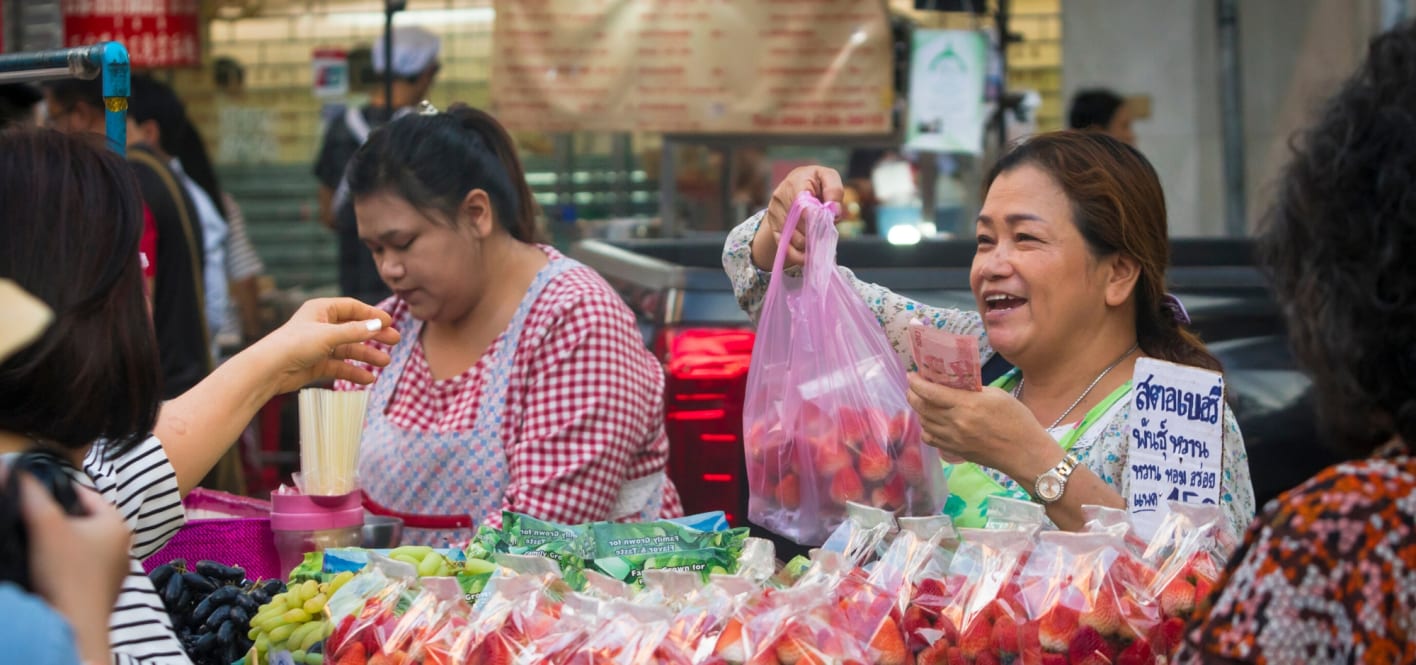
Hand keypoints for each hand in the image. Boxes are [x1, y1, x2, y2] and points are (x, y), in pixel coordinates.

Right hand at [19, 474, 129, 663]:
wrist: (75, 623)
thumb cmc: (66, 572)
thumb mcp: (45, 525)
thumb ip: (30, 494)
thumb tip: (14, 468)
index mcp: (117, 524)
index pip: (87, 495)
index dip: (59, 490)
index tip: (36, 492)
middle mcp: (124, 546)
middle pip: (85, 521)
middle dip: (60, 519)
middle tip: (34, 518)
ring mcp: (116, 571)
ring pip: (84, 545)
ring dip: (62, 543)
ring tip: (38, 543)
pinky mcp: (104, 592)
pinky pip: (82, 568)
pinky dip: (67, 565)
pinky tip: (48, 568)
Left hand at [252, 297, 401, 394]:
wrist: (269, 370)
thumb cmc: (295, 345)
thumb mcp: (329, 335)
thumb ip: (356, 331)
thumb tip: (380, 325)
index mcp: (322, 310)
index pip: (353, 308)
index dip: (372, 315)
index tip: (390, 322)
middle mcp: (321, 325)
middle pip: (354, 328)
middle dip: (374, 335)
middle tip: (395, 340)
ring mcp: (319, 345)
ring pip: (349, 349)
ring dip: (367, 355)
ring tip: (385, 362)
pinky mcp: (317, 364)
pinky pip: (340, 366)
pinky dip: (353, 372)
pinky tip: (368, 379)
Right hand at [751, 166, 844, 270]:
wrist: (795, 184)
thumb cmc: (815, 181)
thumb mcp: (828, 177)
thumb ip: (834, 191)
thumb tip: (834, 211)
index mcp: (795, 183)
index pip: (802, 206)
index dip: (815, 220)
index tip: (827, 225)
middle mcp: (780, 198)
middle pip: (798, 225)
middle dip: (816, 233)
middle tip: (827, 236)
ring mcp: (774, 214)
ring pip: (793, 239)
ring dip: (810, 245)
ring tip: (821, 243)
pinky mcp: (773, 227)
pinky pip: (784, 247)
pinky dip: (798, 255)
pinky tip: (809, 257)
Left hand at [906, 374, 1063, 479]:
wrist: (1025, 453)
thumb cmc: (1017, 420)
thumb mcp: (997, 395)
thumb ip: (972, 389)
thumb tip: (954, 384)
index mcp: (967, 405)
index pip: (930, 392)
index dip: (916, 382)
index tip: (912, 375)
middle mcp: (955, 423)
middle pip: (922, 407)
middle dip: (913, 394)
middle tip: (914, 386)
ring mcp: (953, 439)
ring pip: (924, 422)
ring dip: (920, 410)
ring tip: (923, 401)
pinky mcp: (955, 451)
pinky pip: (931, 438)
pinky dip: (927, 428)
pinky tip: (933, 422)